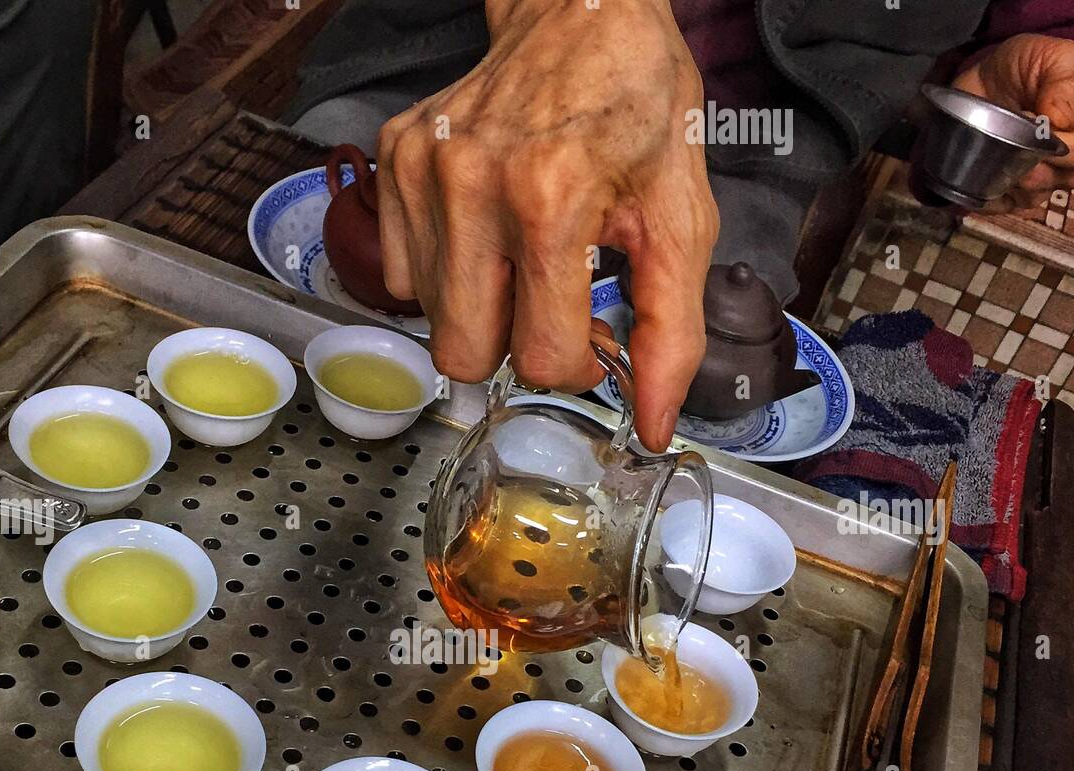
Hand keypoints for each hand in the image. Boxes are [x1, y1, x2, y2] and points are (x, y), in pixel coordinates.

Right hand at [376, 0, 716, 450]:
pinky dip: (447, 274)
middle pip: (464, 356)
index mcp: (550, 200)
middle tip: (551, 301)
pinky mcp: (393, 161)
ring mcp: (422, 171)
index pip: (542, 358)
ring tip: (522, 257)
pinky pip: (403, 275)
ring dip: (481, 310)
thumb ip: (670, 332)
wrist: (578, 8)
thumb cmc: (635, 103)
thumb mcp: (679, 218)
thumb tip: (653, 425)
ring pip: (432, 322)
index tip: (593, 325)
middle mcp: (471, 186)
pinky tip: (485, 231)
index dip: (576, 362)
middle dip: (514, 347)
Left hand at [954, 34, 1073, 214]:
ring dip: (1011, 180)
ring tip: (993, 153)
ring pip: (1032, 197)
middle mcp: (1068, 158)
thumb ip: (1063, 83)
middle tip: (1007, 140)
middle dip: (1033, 166)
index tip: (1032, 123)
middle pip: (1061, 181)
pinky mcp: (1007, 186)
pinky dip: (990, 197)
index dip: (1063, 148)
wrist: (988, 76)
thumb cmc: (1028, 64)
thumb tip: (1059, 120)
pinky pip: (1003, 206)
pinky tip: (980, 178)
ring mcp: (1038, 176)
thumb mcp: (1053, 57)